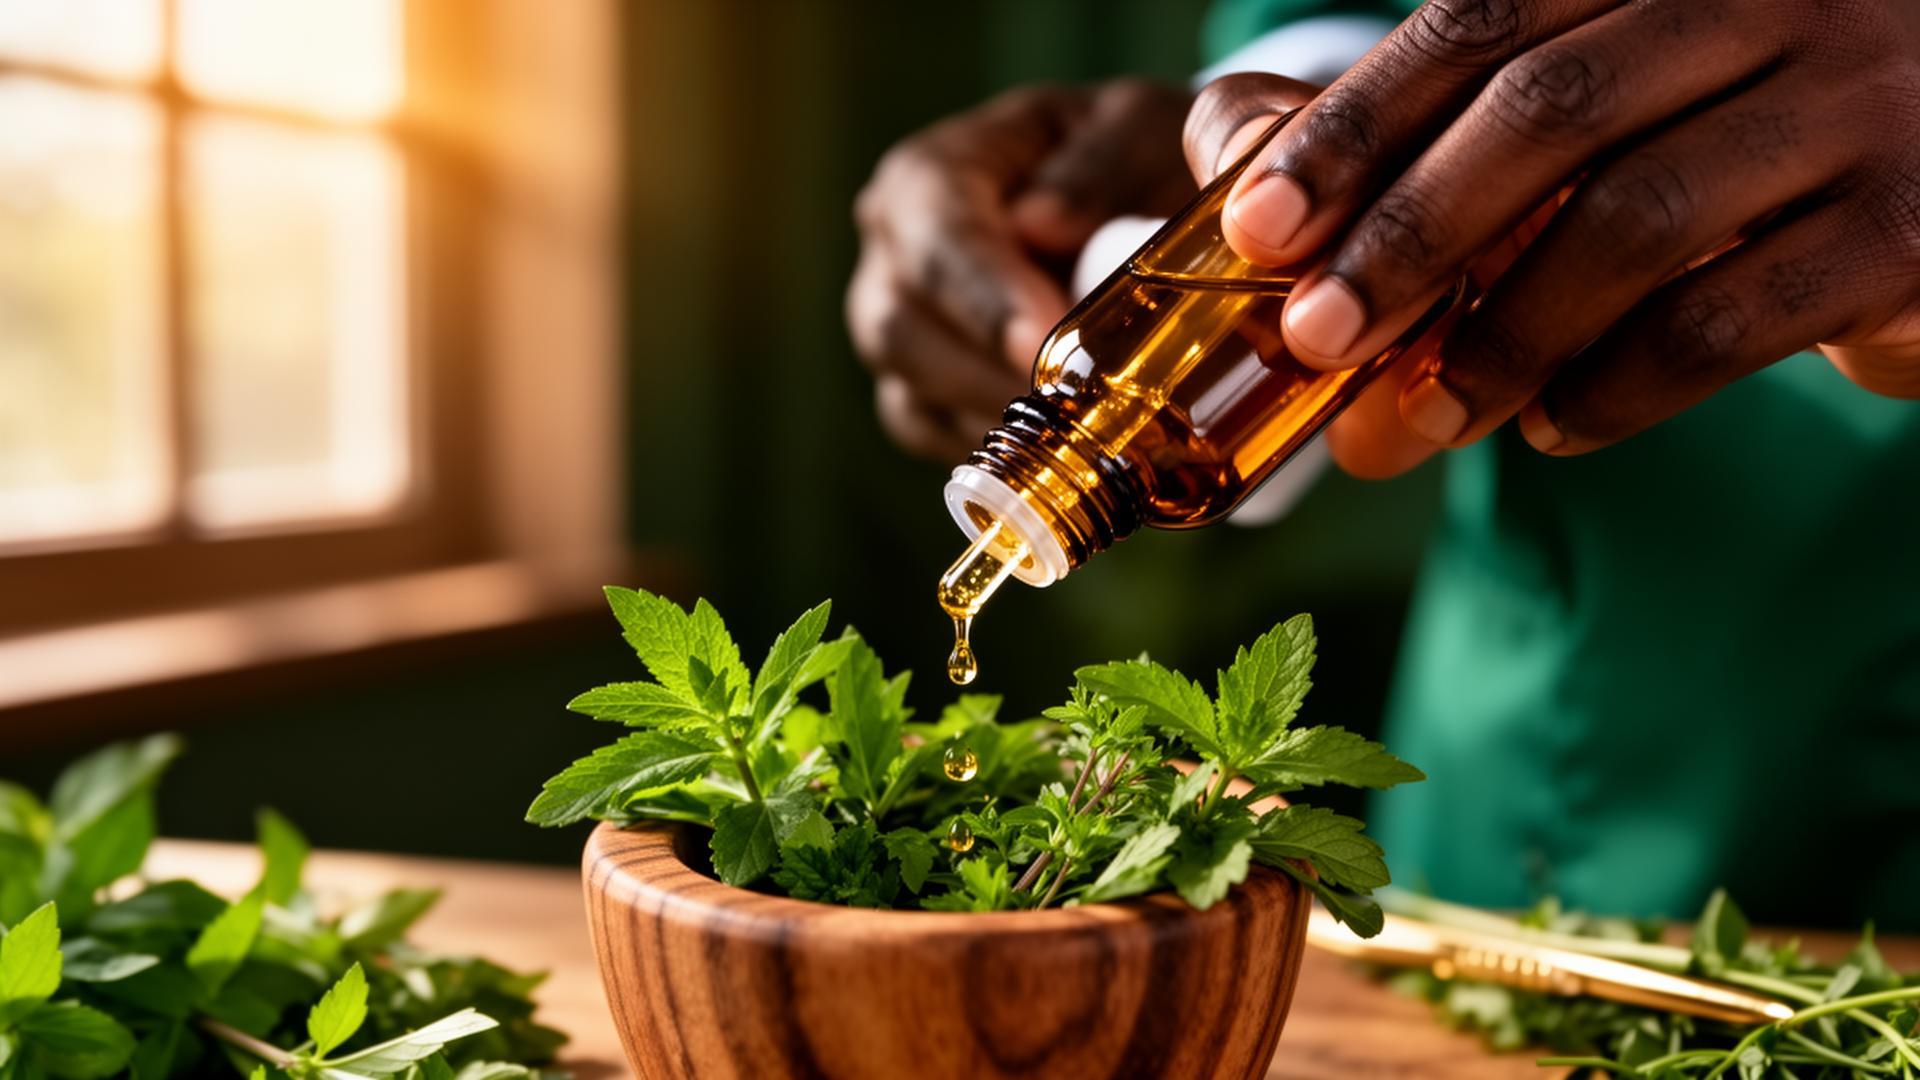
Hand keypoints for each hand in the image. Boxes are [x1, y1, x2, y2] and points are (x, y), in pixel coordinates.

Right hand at [849, 80, 1193, 460]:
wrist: (1137, 201)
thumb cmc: (1132, 157)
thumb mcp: (1138, 127)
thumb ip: (1101, 164)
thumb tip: (1044, 224)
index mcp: (930, 175)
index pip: (935, 235)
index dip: (983, 295)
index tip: (1041, 344)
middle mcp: (891, 254)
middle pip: (899, 328)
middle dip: (987, 377)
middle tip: (1074, 413)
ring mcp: (898, 329)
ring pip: (912, 394)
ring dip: (997, 424)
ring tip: (1080, 438)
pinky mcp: (921, 391)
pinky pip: (938, 438)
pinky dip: (998, 455)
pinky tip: (1061, 454)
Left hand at [1187, 0, 1919, 475]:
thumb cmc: (1730, 143)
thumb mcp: (1603, 107)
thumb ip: (1444, 153)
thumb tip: (1267, 261)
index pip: (1481, 18)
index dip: (1358, 124)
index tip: (1262, 228)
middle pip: (1550, 110)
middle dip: (1409, 235)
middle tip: (1317, 334)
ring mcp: (1860, 99)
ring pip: (1637, 218)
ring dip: (1503, 334)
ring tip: (1428, 412)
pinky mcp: (1912, 226)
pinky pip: (1729, 318)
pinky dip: (1615, 387)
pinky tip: (1552, 425)